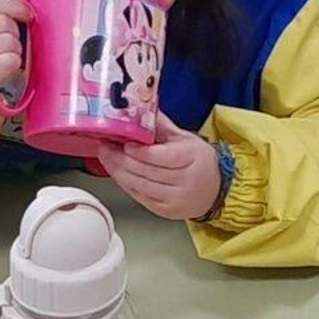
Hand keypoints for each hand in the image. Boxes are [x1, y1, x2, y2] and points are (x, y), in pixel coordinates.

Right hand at [0, 0, 33, 128]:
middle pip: (4, 22)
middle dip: (15, 34)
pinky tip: (4, 72)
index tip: (27, 15)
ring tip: (3, 62)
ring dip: (15, 52)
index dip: (15, 7)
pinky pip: (9, 61)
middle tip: (7, 49)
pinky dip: (13, 66)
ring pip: (9, 42)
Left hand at [97, 113, 220, 221]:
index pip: (164, 157)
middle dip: (121, 158)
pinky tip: (115, 171)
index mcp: (193, 158)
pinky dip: (123, 183)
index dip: (141, 152)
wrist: (214, 189)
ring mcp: (175, 199)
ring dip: (117, 170)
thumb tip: (139, 107)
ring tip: (105, 156)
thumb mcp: (184, 138)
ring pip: (139, 185)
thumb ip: (161, 125)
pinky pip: (138, 196)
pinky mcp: (164, 210)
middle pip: (147, 171)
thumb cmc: (198, 161)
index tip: (125, 144)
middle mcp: (186, 181)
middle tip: (105, 145)